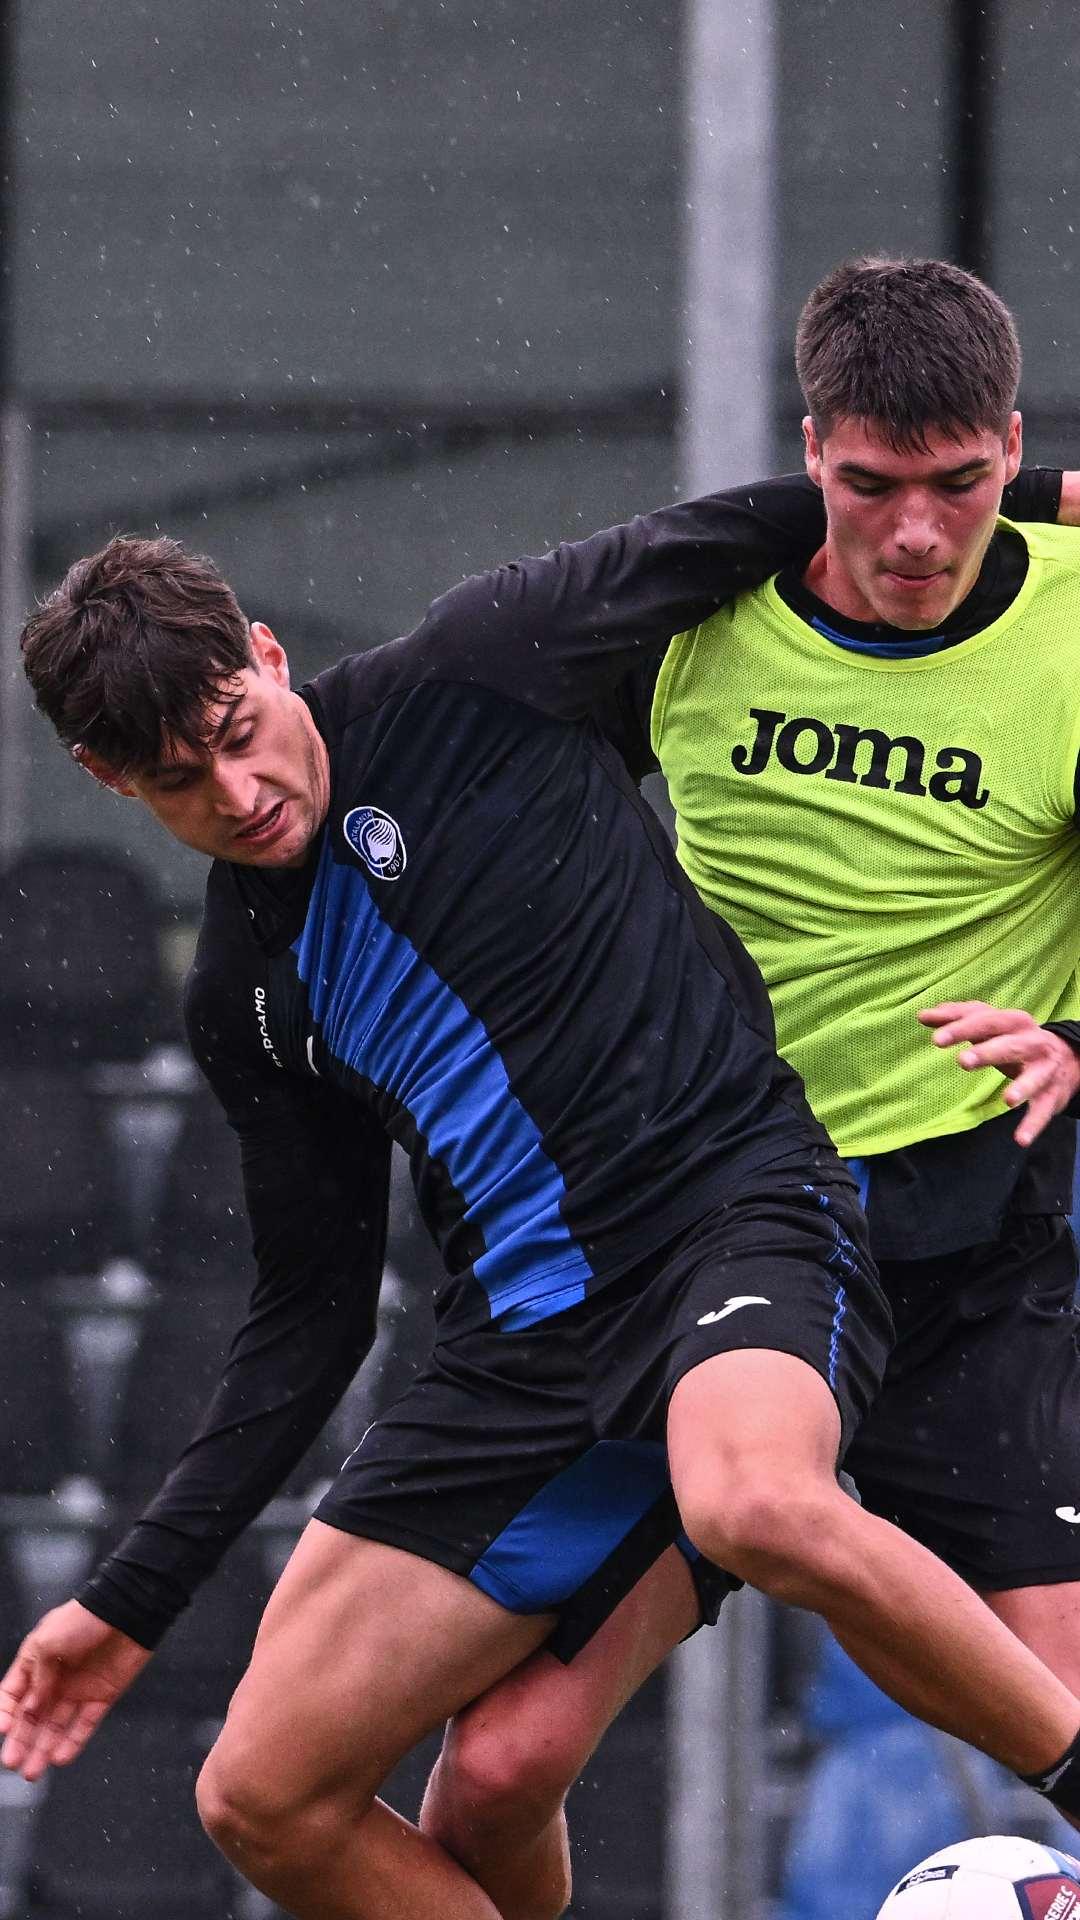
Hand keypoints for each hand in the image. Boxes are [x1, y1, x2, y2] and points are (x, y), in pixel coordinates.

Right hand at [0, 1601, 151, 1780]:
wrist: (127, 1609)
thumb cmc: (84, 1618)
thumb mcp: (48, 1643)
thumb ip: (38, 1679)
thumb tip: (30, 1709)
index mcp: (36, 1661)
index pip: (13, 1695)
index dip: (5, 1714)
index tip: (2, 1732)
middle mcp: (55, 1678)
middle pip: (32, 1717)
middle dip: (21, 1740)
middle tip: (12, 1763)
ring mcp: (78, 1689)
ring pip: (56, 1726)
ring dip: (43, 1748)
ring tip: (32, 1772)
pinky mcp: (102, 1696)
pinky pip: (84, 1725)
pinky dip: (72, 1742)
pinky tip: (60, 1758)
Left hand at [918, 1000, 1079, 1147]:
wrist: (1068, 1058)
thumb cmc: (1016, 1039)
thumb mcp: (991, 1025)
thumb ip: (958, 1018)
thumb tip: (923, 1016)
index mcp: (1013, 1022)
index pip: (987, 1020)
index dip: (962, 1028)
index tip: (937, 1039)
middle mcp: (1032, 1042)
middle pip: (1009, 1045)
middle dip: (988, 1052)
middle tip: (963, 1062)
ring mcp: (1044, 1069)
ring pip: (1034, 1078)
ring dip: (1022, 1088)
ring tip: (1007, 1100)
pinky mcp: (1052, 1095)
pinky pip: (1042, 1110)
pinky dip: (1033, 1124)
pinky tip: (1020, 1139)